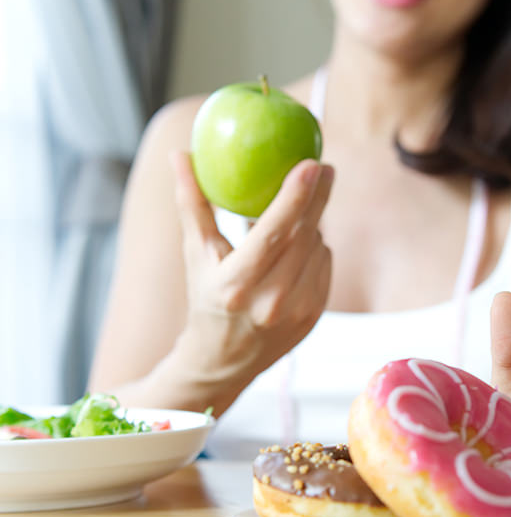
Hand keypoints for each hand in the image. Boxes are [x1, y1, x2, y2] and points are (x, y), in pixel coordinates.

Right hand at [167, 152, 332, 410]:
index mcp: (237, 286)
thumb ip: (192, 204)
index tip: (311, 163)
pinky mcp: (315, 315)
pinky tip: (297, 248)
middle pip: (305, 236)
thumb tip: (180, 154)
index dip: (294, 197)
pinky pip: (324, 264)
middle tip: (325, 165)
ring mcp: (298, 312)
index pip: (273, 234)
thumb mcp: (194, 255)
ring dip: (311, 225)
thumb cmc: (205, 299)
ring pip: (317, 247)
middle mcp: (271, 302)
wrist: (223, 362)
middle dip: (319, 197)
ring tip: (292, 218)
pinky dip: (314, 248)